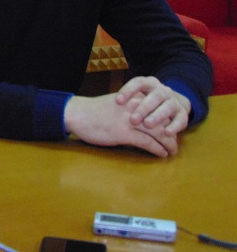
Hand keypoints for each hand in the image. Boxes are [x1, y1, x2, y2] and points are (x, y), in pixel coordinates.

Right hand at [64, 92, 178, 156]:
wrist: (78, 114)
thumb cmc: (94, 110)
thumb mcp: (116, 104)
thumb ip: (131, 107)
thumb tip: (144, 118)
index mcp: (134, 98)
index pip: (159, 110)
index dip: (167, 122)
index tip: (170, 131)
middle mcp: (135, 107)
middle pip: (162, 121)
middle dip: (171, 134)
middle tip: (174, 144)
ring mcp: (130, 120)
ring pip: (159, 133)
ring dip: (169, 144)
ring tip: (172, 151)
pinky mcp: (125, 133)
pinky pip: (148, 142)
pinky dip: (158, 149)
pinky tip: (162, 154)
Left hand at [115, 76, 191, 135]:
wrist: (171, 103)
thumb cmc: (145, 103)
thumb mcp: (136, 98)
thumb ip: (127, 101)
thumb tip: (108, 108)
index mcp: (149, 83)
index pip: (138, 82)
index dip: (128, 90)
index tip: (117, 101)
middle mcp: (162, 90)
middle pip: (154, 96)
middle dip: (143, 107)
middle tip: (133, 119)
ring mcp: (174, 101)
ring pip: (167, 106)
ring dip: (157, 116)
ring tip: (147, 124)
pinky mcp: (183, 114)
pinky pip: (181, 119)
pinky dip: (175, 126)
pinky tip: (167, 133)